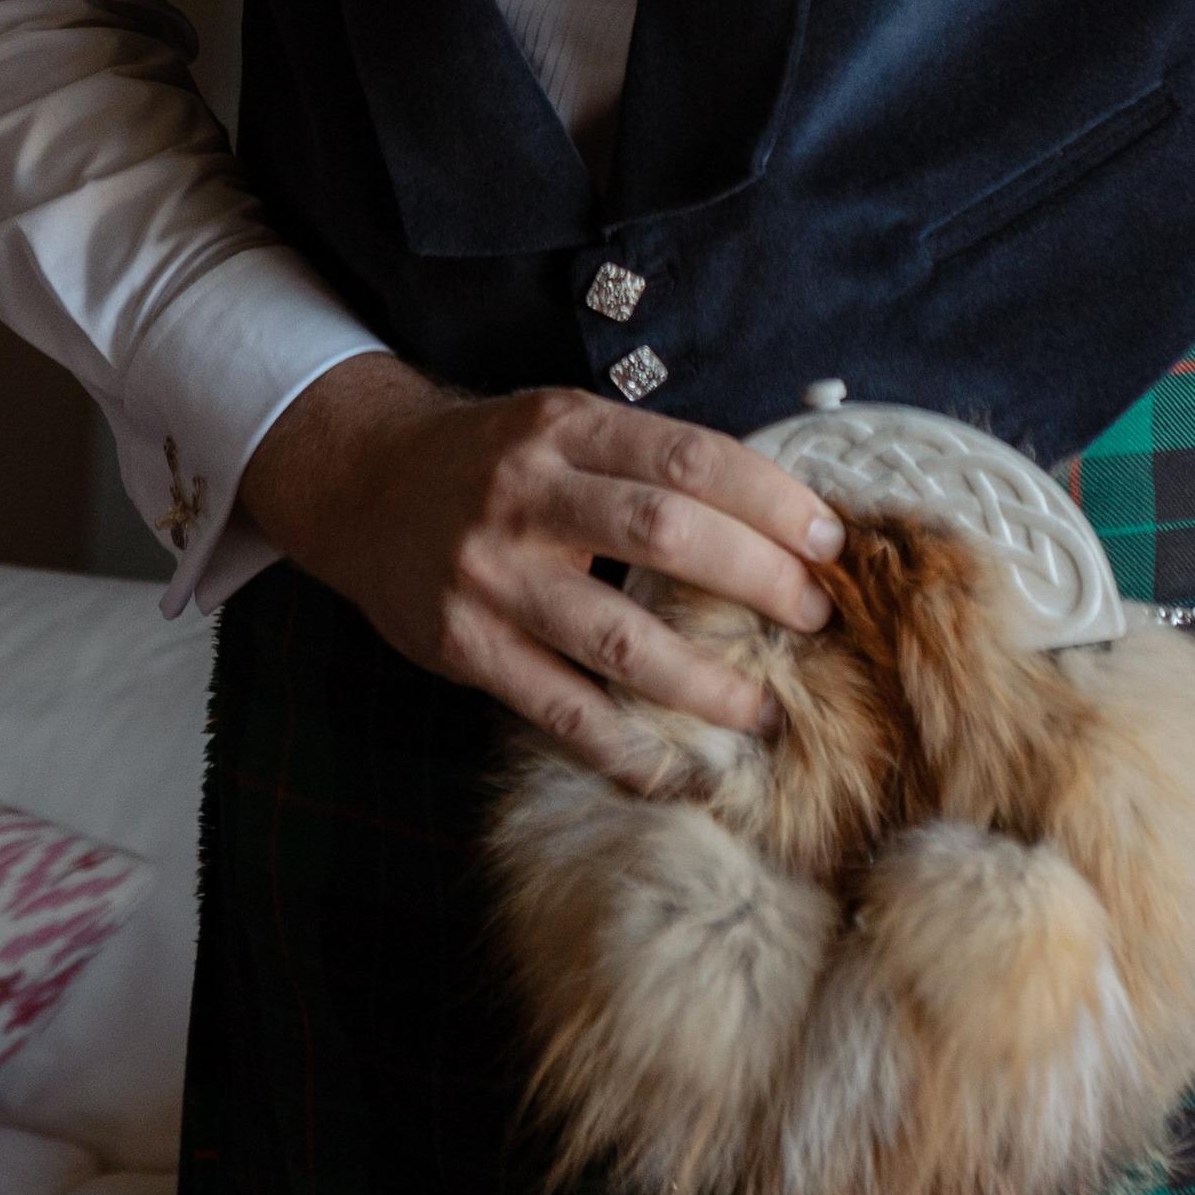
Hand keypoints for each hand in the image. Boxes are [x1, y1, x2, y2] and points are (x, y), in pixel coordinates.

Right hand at [239, 351, 843, 784]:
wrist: (365, 483)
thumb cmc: (493, 459)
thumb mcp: (562, 426)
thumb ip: (647, 462)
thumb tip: (778, 517)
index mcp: (564, 427)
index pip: (690, 457)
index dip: (772, 501)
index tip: (829, 541)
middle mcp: (526, 493)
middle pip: (666, 534)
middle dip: (758, 580)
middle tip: (815, 616)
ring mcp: (491, 573)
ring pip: (618, 638)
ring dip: (707, 681)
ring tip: (766, 710)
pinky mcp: (465, 644)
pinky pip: (560, 709)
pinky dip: (625, 746)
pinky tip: (678, 768)